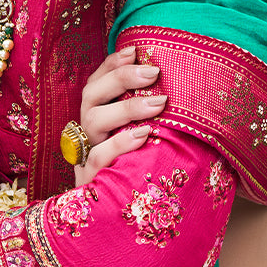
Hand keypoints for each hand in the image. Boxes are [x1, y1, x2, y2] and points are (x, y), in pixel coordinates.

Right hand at [74, 44, 166, 186]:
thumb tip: (179, 88)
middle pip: (91, 94)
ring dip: (126, 107)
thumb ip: (152, 113)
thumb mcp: (146, 136)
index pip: (97, 81)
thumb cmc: (141, 168)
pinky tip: (143, 135)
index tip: (135, 51)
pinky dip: (119, 143)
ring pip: (93, 120)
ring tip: (158, 104)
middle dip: (120, 77)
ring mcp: (86, 154)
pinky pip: (98, 156)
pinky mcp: (91, 179)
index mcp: (97, 116)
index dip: (112, 64)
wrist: (124, 215)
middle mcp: (88, 131)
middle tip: (152, 72)